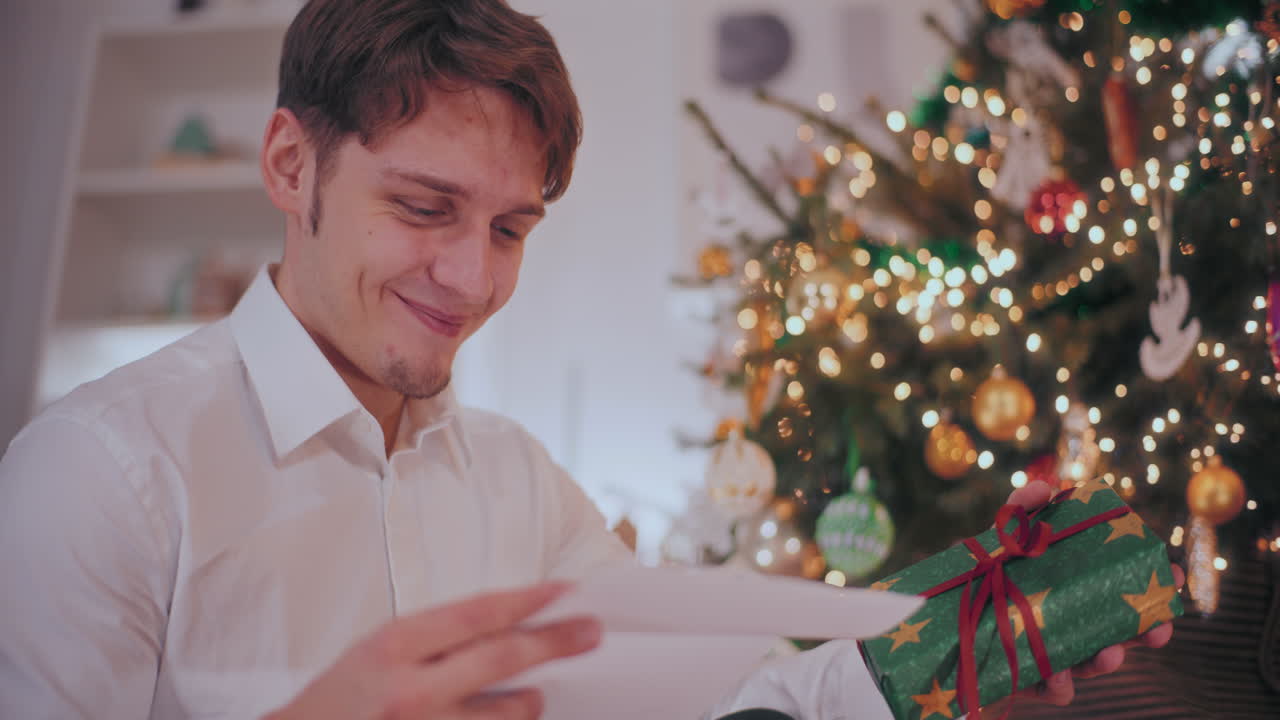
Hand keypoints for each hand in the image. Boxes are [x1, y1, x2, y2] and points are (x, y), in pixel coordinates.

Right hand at [265, 582, 599, 719]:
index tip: (564, 590)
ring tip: (537, 694)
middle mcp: (410, 689)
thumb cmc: (338, 701)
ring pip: (505, 713)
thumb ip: (434, 640)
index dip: (527, 599)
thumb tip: (502, 626)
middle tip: (590, 632)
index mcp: (393, 647)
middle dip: (555, 642)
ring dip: (529, 702)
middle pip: (502, 658)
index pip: (476, 614)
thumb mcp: (376, 652)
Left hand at [1002, 482, 1184, 705]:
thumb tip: (1045, 489)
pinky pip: (1053, 689)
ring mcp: (1057, 654)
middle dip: (1146, 631)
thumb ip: (1020, 512)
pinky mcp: (1031, 679)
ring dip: (1106, 661)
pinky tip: (1058, 674)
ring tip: (1109, 653)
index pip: (1124, 589)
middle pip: (1121, 631)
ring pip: (1092, 664)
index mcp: (1077, 590)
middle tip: (1159, 629)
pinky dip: (1060, 685)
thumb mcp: (999, 541)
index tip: (1172, 576)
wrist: (947, 615)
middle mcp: (1074, 624)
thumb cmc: (985, 575)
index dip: (1153, 586)